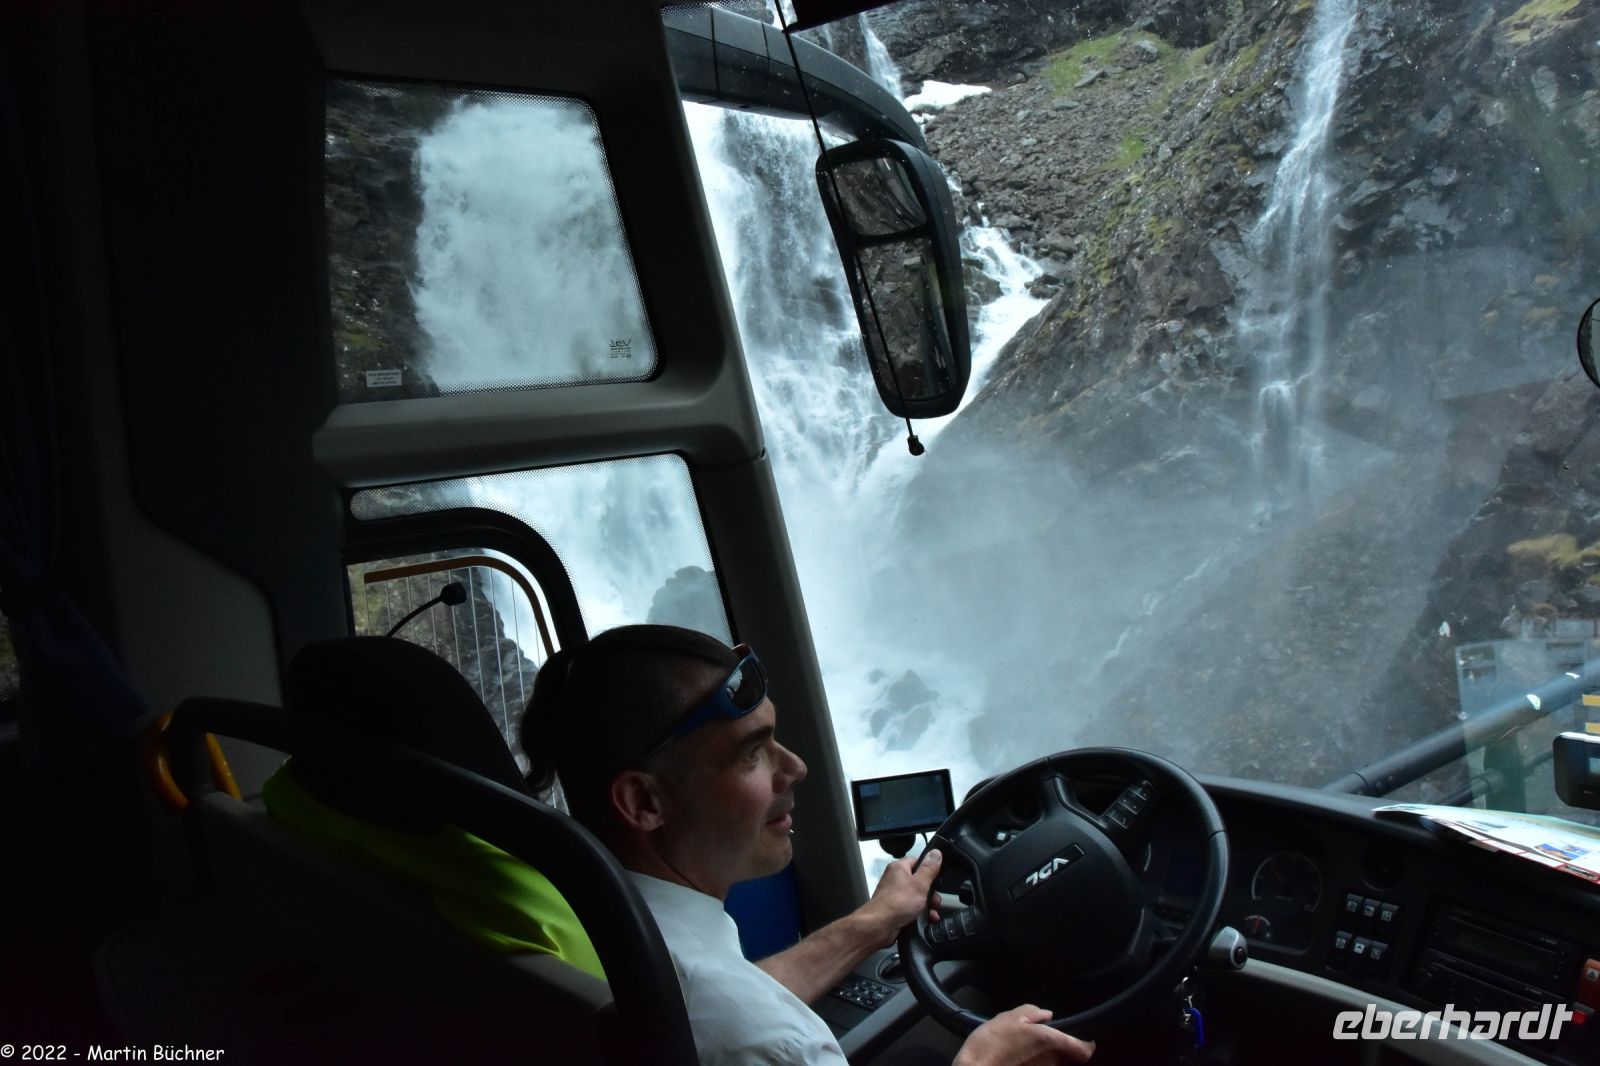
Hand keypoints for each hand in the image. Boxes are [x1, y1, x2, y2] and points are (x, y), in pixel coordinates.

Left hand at [860, 848, 942, 945]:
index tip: (937, 879)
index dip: (929, 870)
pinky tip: (925, 920)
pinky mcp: (895, 910)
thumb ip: (929, 868)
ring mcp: (894, 896)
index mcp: (899, 868)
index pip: (918, 862)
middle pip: (919, 882)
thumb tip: (936, 853)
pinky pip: (911, 909)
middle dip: (930, 894)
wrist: (879, 926)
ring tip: (931, 913)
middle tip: (934, 901)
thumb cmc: (896, 903)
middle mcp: (895, 880)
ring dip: (927, 906)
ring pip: (916, 897)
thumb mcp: (920, 883)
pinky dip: (920, 914)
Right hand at [954, 1005, 1094, 1065]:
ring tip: (1022, 1051)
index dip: (1085, 1044)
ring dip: (1042, 1058)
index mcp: (1050, 1042)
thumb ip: (1030, 1013)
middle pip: (1066, 1058)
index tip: (1080, 1038)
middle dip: (1056, 1049)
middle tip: (1038, 1040)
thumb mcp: (1007, 1018)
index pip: (1084, 1051)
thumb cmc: (990, 1045)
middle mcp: (1052, 1062)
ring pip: (1051, 1064)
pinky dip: (1032, 1065)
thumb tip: (1046, 1014)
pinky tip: (1016, 1060)